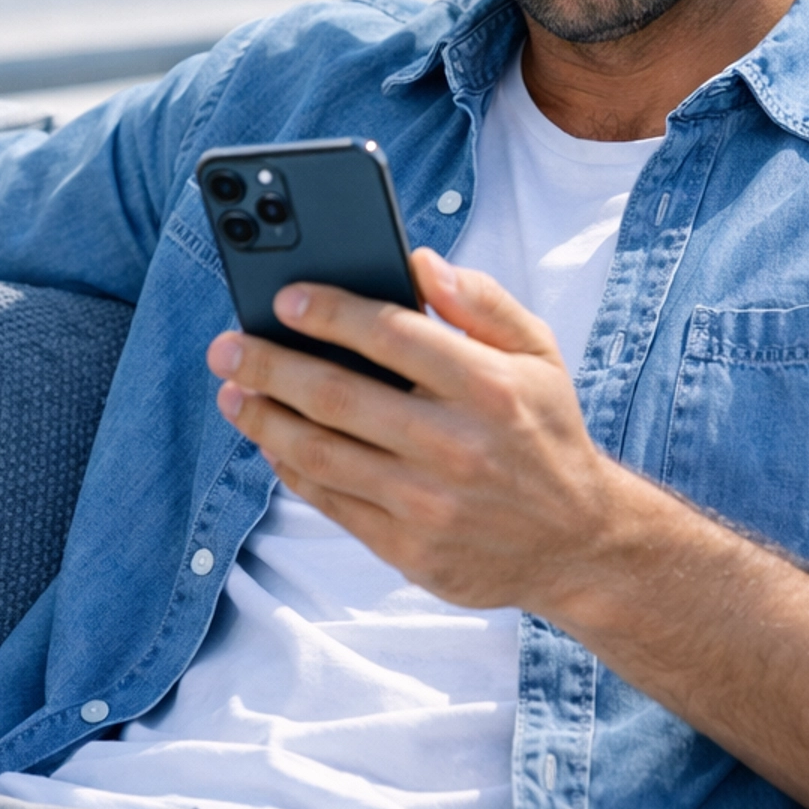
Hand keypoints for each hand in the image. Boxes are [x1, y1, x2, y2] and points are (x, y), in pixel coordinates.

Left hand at [205, 248, 808, 808]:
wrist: (580, 543)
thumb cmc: (547, 435)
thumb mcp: (539, 355)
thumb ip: (482, 302)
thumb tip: (420, 260)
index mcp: (490, 386)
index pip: (392, 334)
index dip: (330, 312)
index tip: (284, 297)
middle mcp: (456, 444)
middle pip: (339, 395)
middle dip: (270, 365)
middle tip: (229, 346)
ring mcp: (429, 502)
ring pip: (322, 453)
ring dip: (266, 419)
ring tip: (233, 393)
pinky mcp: (410, 548)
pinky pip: (331, 501)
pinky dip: (292, 468)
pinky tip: (273, 440)